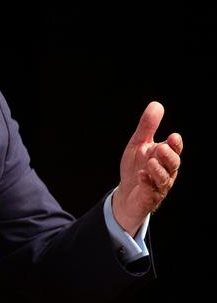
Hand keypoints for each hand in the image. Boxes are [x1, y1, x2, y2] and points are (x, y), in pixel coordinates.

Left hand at [112, 101, 182, 234]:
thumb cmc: (137, 167)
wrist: (126, 194)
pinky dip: (146, 182)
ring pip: (164, 179)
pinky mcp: (148, 197)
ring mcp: (158, 186)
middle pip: (173, 164)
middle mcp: (166, 172)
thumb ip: (147, 127)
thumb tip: (156, 104)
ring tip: (150, 162)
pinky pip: (150, 191)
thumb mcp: (138, 144)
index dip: (175, 145)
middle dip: (169, 156)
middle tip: (161, 148)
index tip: (172, 137)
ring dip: (158, 170)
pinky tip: (141, 175)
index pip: (175, 150)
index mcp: (165, 158)